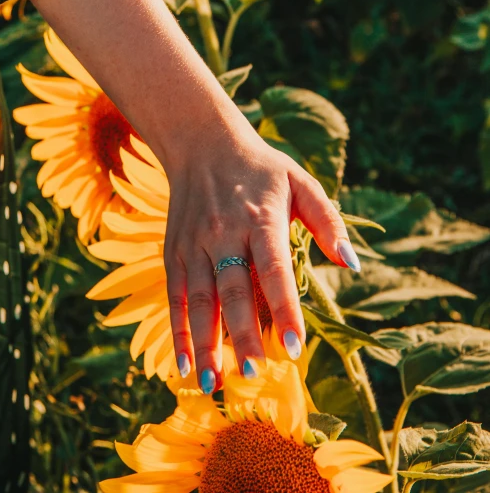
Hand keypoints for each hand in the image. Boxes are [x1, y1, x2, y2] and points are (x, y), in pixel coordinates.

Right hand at [163, 128, 358, 392]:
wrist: (202, 143)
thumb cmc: (260, 168)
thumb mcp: (300, 181)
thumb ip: (328, 221)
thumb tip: (353, 264)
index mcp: (260, 218)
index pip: (273, 269)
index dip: (284, 309)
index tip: (295, 348)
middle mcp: (224, 233)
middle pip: (233, 290)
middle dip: (243, 335)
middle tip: (255, 374)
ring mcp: (195, 244)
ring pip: (200, 300)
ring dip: (205, 344)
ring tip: (214, 385)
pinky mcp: (175, 251)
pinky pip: (176, 296)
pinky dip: (178, 331)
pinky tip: (184, 364)